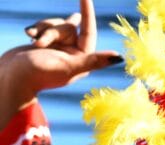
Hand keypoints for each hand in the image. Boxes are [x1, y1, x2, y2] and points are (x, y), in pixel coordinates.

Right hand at [0, 0, 120, 125]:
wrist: (10, 77)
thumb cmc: (38, 74)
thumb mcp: (68, 66)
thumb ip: (93, 61)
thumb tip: (119, 58)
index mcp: (82, 60)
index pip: (89, 31)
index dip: (87, 12)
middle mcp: (73, 54)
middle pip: (68, 27)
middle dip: (52, 30)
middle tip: (40, 45)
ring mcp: (58, 48)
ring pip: (55, 25)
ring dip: (43, 30)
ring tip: (34, 44)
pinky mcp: (45, 44)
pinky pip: (43, 27)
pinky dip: (35, 29)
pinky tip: (27, 36)